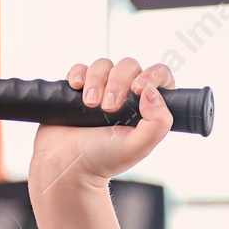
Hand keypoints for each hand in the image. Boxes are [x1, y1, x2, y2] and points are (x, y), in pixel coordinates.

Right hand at [29, 57, 175, 191]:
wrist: (67, 164)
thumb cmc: (104, 159)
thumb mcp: (138, 146)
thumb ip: (157, 122)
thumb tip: (153, 92)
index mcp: (146, 108)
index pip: (160, 77)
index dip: (152, 76)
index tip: (138, 89)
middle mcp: (126, 96)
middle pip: (128, 66)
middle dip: (118, 83)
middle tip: (108, 108)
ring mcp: (101, 90)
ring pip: (104, 65)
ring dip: (96, 81)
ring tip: (90, 105)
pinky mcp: (78, 88)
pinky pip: (80, 67)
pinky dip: (78, 74)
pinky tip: (76, 88)